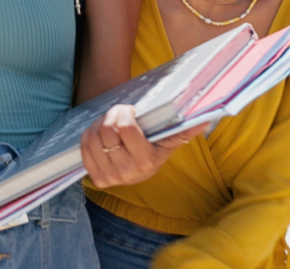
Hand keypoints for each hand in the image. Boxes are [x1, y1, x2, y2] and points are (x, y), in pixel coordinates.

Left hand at [79, 104, 207, 187]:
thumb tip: (205, 119)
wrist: (139, 168)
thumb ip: (184, 128)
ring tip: (111, 124)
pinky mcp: (97, 179)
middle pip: (106, 131)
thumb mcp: (169, 138)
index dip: (124, 113)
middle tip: (118, 114)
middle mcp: (128, 172)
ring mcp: (111, 177)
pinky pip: (84, 147)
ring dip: (99, 124)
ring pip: (93, 137)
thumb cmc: (154, 146)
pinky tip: (101, 135)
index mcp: (147, 161)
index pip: (124, 128)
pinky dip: (90, 135)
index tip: (129, 110)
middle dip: (111, 115)